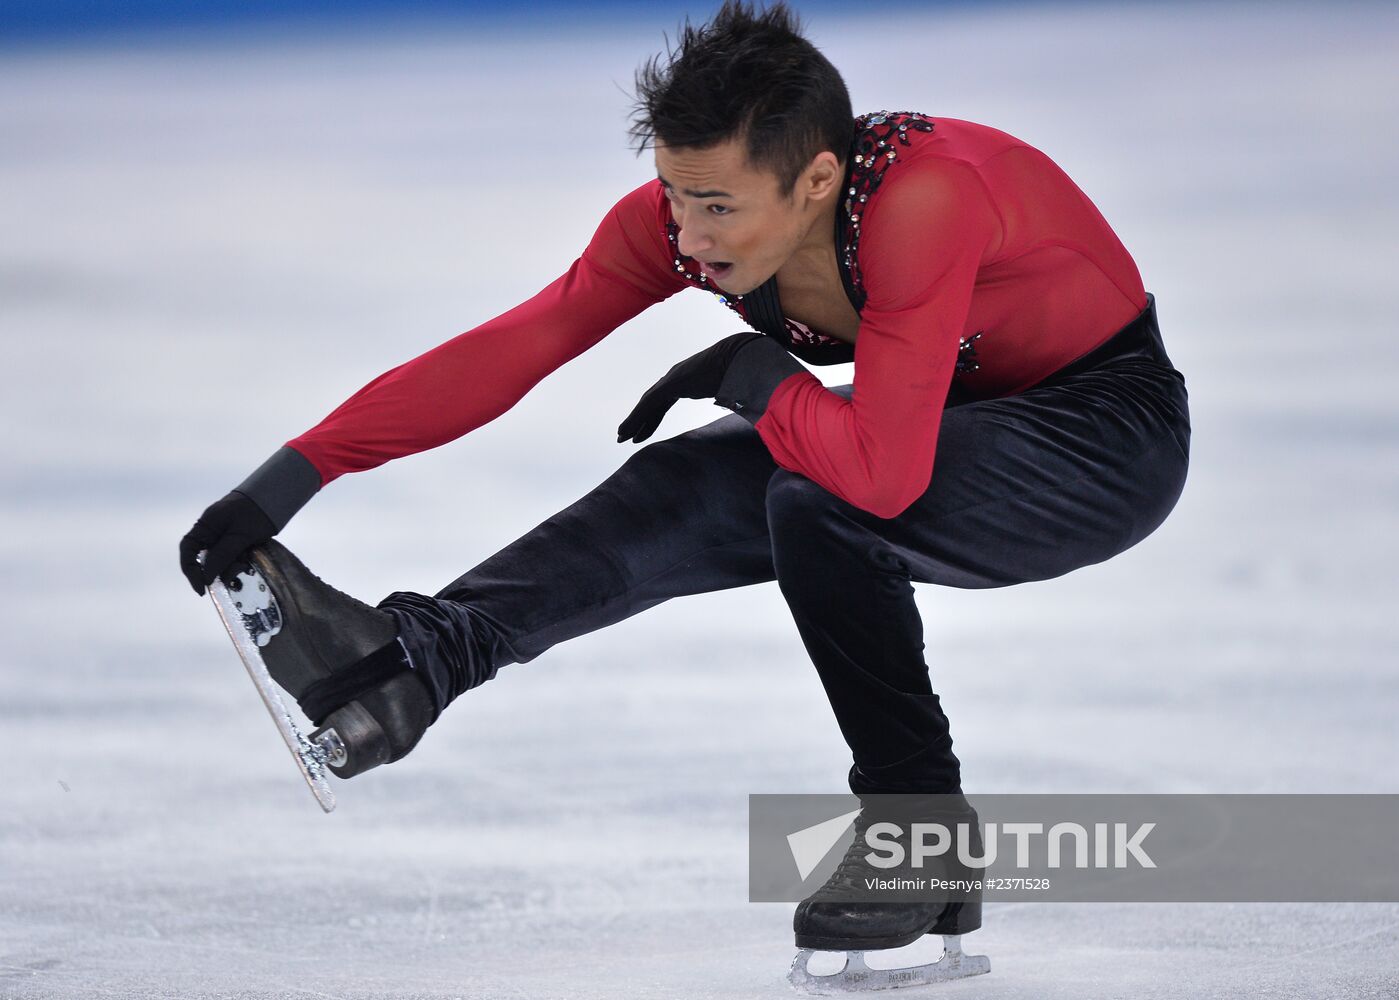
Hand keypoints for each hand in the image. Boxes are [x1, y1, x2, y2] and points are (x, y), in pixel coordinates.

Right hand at [179, 491, 276, 595]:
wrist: (275, 497)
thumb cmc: (257, 512)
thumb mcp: (241, 536)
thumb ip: (223, 555)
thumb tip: (207, 577)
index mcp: (205, 526)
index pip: (189, 551)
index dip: (191, 571)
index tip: (202, 588)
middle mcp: (210, 532)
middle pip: (205, 559)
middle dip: (218, 571)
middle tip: (233, 578)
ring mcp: (222, 535)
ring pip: (220, 560)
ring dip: (231, 566)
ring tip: (246, 563)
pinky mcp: (235, 539)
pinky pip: (231, 556)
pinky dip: (238, 561)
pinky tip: (249, 560)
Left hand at [617, 332, 763, 443]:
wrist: (739, 357)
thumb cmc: (738, 373)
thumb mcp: (727, 391)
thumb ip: (726, 399)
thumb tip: (737, 408)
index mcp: (685, 381)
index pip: (662, 402)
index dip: (651, 417)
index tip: (643, 431)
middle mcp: (674, 378)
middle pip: (650, 403)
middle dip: (638, 420)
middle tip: (625, 435)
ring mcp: (672, 379)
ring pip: (646, 404)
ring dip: (633, 421)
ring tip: (622, 437)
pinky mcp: (672, 384)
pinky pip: (650, 403)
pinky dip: (637, 417)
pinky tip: (628, 429)